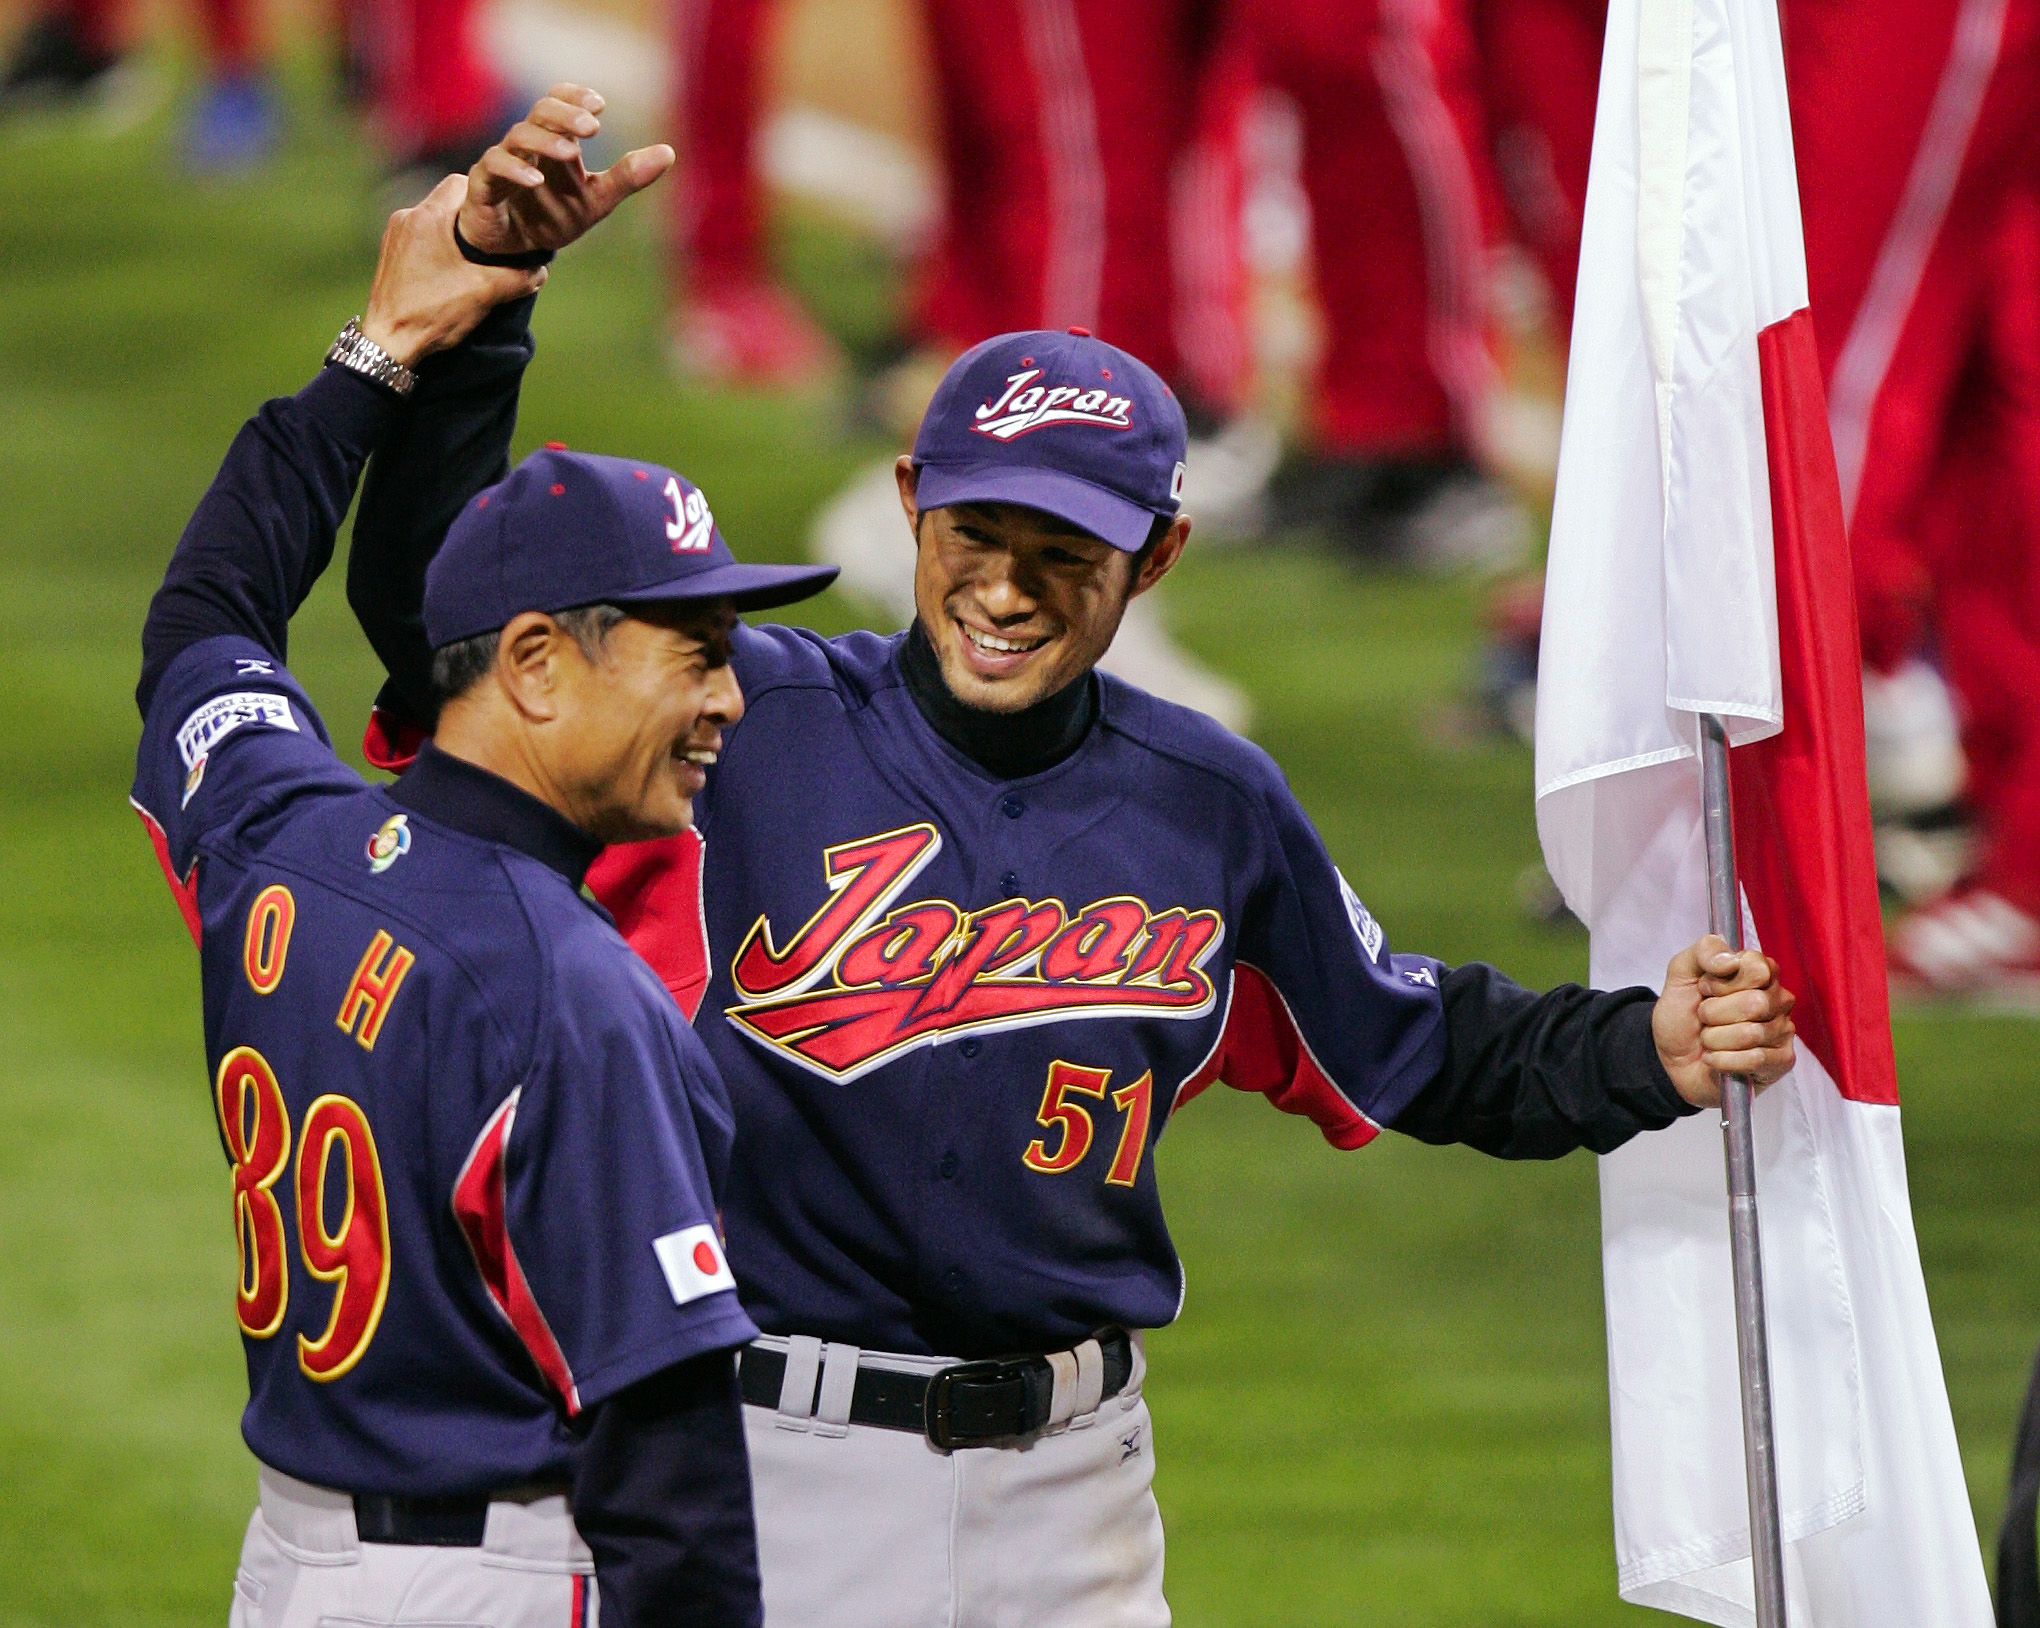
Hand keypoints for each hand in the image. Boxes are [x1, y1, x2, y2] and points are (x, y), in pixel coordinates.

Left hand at [360, 174, 545, 368]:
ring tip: (472, 255)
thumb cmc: (432, 313)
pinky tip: (449, 267)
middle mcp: (407, 216)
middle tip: (493, 236)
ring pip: (434, 216)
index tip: (501, 214)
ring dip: (454, 229)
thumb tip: (541, 271)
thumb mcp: (484, 294)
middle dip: (472, 214)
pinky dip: (437, 242)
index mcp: (429, 217)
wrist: (387, 342)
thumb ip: (517, 278)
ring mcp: (395, 234)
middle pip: (448, 199)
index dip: (485, 195)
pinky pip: (420, 233)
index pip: (462, 182)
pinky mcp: (390, 251)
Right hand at [459, 83, 674, 259]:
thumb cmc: (553, 215)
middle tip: (594, 128)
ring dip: (546, 141)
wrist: (515, 250)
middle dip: (566, 115)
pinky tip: (537, 180)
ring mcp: (503, 161)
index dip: (575, 97)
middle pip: (540, 111)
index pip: (559, 100)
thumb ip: (628, 176)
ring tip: (572, 153)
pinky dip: (514, 170)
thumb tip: (669, 152)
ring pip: (519, 136)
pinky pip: (494, 167)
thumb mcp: (597, 199)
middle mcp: (528, 144)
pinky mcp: (485, 185)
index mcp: (554, 139)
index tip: (600, 105)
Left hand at [1652, 935, 1797, 1107]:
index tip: (1705, 989)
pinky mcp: (1782, 1061)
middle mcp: (1778, 999)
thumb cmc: (1682, 1014)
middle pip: (1755, 1003)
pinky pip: (1755, 1059)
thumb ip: (1703, 951)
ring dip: (1714, 1039)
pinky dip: (1723, 1060)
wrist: (1671, 1057)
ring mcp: (1783, 1030)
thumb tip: (1731, 961)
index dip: (1721, 982)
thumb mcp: (1681, 974)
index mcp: (1760, 972)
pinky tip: (1715, 1059)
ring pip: (1751, 1034)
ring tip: (1708, 1038)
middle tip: (1704, 1017)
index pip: (1756, 968)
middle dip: (1714, 1014)